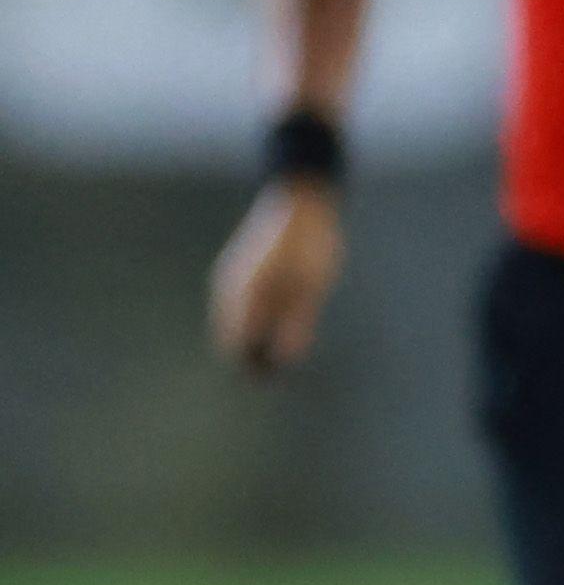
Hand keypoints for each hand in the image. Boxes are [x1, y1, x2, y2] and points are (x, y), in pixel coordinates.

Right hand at [208, 181, 343, 373]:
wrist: (301, 204)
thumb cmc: (311, 247)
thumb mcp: (310, 288)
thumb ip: (296, 323)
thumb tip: (284, 358)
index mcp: (247, 295)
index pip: (236, 345)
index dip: (251, 366)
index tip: (271, 380)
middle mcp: (232, 288)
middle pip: (231, 336)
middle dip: (249, 356)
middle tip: (276, 372)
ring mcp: (233, 278)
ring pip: (234, 321)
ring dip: (252, 339)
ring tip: (279, 351)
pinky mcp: (241, 271)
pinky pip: (241, 307)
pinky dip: (253, 322)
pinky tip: (275, 327)